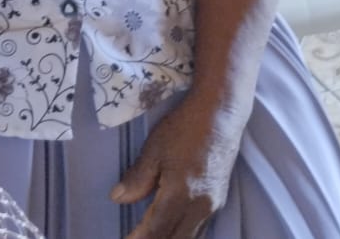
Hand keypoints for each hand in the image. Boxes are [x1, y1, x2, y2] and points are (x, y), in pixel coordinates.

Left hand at [108, 95, 246, 237]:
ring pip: (190, 237)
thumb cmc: (185, 127)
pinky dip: (184, 234)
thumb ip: (137, 179)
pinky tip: (173, 231)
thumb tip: (118, 198)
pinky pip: (200, 228)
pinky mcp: (219, 199)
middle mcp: (201, 206)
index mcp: (181, 194)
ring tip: (150, 237)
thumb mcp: (154, 150)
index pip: (156, 230)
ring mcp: (213, 204)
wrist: (221, 113)